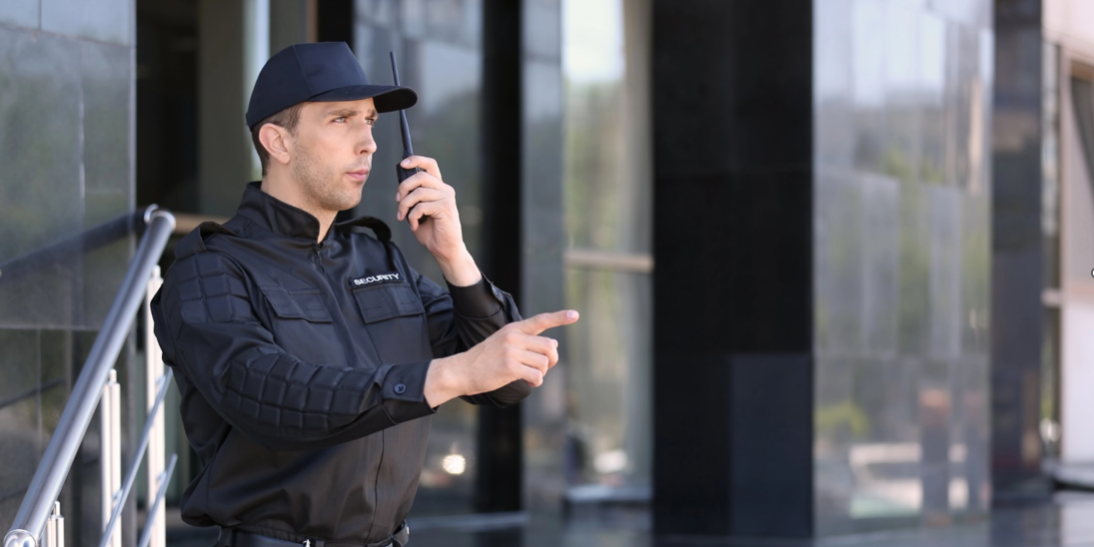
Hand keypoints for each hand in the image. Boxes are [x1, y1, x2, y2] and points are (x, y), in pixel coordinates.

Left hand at [395, 155, 463, 261]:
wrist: (445, 250)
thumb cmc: (432, 232)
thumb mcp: (419, 211)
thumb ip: (413, 198)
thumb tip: (401, 189)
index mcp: (439, 188)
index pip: (430, 165)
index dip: (416, 160)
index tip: (402, 164)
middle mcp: (445, 190)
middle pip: (420, 176)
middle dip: (403, 187)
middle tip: (398, 201)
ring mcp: (446, 198)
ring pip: (418, 192)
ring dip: (405, 205)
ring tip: (403, 216)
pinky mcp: (445, 208)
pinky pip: (421, 207)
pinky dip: (412, 217)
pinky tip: (414, 225)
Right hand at [423, 310, 580, 406]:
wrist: (462, 370)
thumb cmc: (486, 359)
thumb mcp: (505, 343)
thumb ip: (528, 342)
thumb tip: (554, 344)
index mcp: (514, 329)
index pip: (540, 320)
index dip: (559, 317)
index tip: (575, 315)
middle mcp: (514, 337)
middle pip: (549, 347)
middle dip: (551, 360)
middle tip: (542, 368)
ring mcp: (512, 352)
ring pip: (544, 363)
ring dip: (541, 373)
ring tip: (530, 376)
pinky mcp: (510, 367)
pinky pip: (536, 376)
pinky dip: (536, 382)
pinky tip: (529, 383)